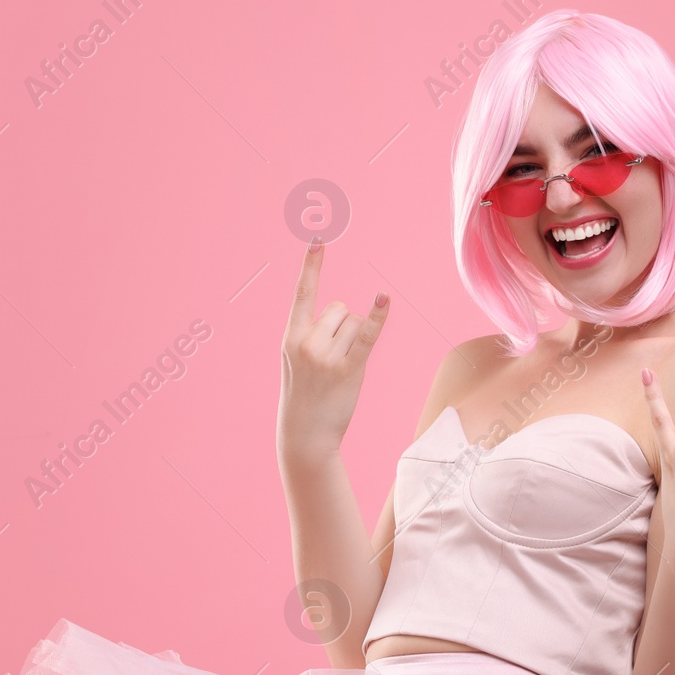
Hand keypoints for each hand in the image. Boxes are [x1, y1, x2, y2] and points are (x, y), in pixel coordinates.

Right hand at [277, 239, 389, 464]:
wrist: (304, 434)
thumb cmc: (304, 395)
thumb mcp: (296, 360)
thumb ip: (312, 333)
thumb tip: (346, 312)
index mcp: (290, 337)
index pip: (302, 293)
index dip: (312, 266)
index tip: (318, 240)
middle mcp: (307, 342)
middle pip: (339, 308)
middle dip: (342, 325)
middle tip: (331, 358)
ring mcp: (327, 357)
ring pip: (354, 322)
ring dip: (355, 338)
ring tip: (340, 367)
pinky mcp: (348, 370)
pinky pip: (366, 336)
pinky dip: (377, 317)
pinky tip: (384, 300)